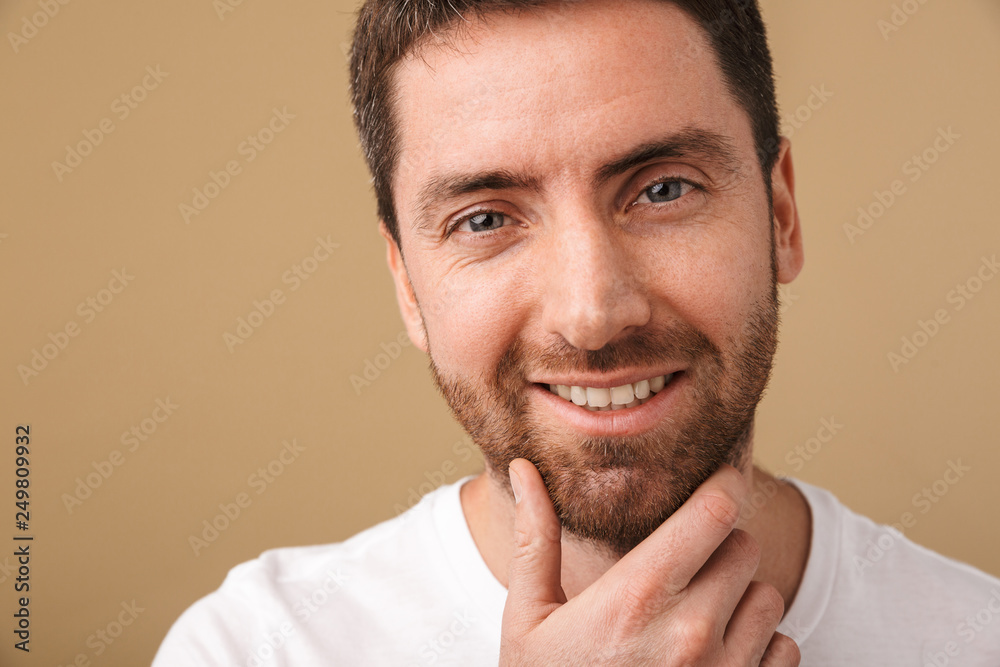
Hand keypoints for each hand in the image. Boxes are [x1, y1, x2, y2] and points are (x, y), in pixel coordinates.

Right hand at [499, 459, 799, 665]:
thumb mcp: (528, 619)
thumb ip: (535, 539)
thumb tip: (524, 470)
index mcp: (634, 597)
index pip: (713, 513)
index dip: (719, 485)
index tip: (717, 477)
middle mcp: (689, 631)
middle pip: (743, 546)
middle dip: (718, 545)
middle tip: (682, 565)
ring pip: (768, 595)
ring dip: (740, 596)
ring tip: (694, 615)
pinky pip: (785, 648)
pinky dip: (760, 644)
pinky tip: (715, 655)